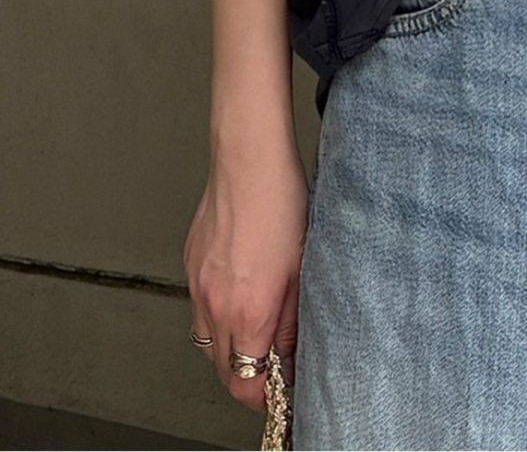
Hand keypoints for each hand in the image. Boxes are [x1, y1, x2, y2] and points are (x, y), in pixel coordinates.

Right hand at [183, 136, 310, 409]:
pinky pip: (199, 307)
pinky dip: (218, 313)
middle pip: (223, 367)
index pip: (244, 381)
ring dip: (231, 345)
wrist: (249, 160)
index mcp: (248, 308)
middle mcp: (215, 303)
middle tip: (274, 364)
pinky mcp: (190, 266)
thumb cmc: (282, 202)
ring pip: (207, 340)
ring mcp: (198, 284)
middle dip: (248, 373)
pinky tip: (241, 292)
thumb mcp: (304, 267)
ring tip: (258, 328)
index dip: (263, 396)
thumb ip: (293, 319)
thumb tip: (289, 353)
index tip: (279, 393)